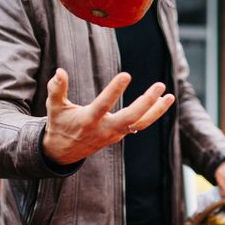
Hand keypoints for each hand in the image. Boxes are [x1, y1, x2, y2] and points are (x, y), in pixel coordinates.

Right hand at [42, 68, 174, 164]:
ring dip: (157, 111)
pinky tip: (163, 101)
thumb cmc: (60, 125)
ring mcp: (115, 134)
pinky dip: (153, 114)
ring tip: (170, 95)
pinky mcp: (120, 134)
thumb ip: (56, 90)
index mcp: (88, 121)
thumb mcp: (54, 108)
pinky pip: (140, 125)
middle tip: (160, 85)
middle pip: (131, 118)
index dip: (114, 91)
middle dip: (147, 103)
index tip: (126, 75)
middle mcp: (105, 129)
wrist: (64, 152)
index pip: (104, 105)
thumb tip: (60, 71)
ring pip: (140, 124)